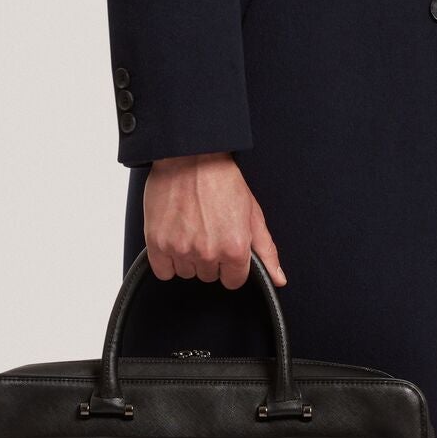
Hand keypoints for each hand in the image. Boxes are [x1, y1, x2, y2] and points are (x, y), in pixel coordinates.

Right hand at [144, 154, 287, 288]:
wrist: (191, 156)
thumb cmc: (222, 180)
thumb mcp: (253, 213)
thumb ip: (266, 251)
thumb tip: (278, 279)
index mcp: (235, 248)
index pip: (233, 281)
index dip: (231, 265)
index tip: (225, 248)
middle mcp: (208, 253)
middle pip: (209, 276)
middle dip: (209, 258)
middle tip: (207, 230)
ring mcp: (181, 249)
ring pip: (186, 272)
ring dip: (188, 258)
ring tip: (190, 229)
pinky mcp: (158, 243)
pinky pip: (163, 272)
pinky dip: (167, 260)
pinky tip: (174, 238)